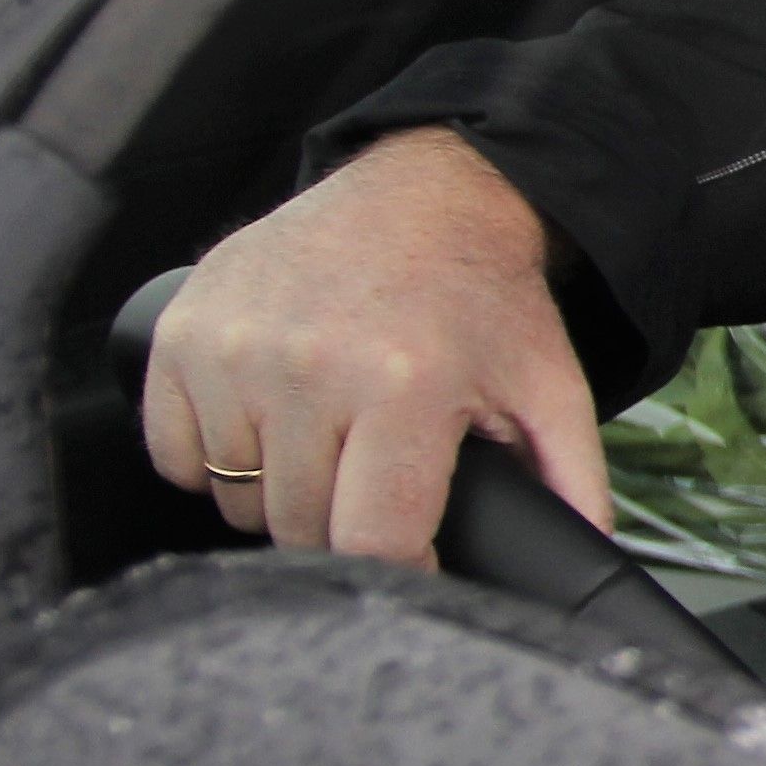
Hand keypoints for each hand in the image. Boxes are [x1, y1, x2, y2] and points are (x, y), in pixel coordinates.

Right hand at [141, 128, 607, 566]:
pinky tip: (269, 421)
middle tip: (375, 480)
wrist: (423, 195)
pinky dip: (214, 459)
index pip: (372, 542)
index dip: (401, 569)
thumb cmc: (483, 297)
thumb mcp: (549, 384)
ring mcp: (232, 352)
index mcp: (404, 387)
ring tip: (327, 441)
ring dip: (277, 494)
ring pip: (236, 500)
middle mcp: (307, 369)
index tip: (416, 560)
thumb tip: (591, 551)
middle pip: (300, 528)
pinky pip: (175, 456)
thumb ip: (574, 478)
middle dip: (341, 525)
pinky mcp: (178, 336)